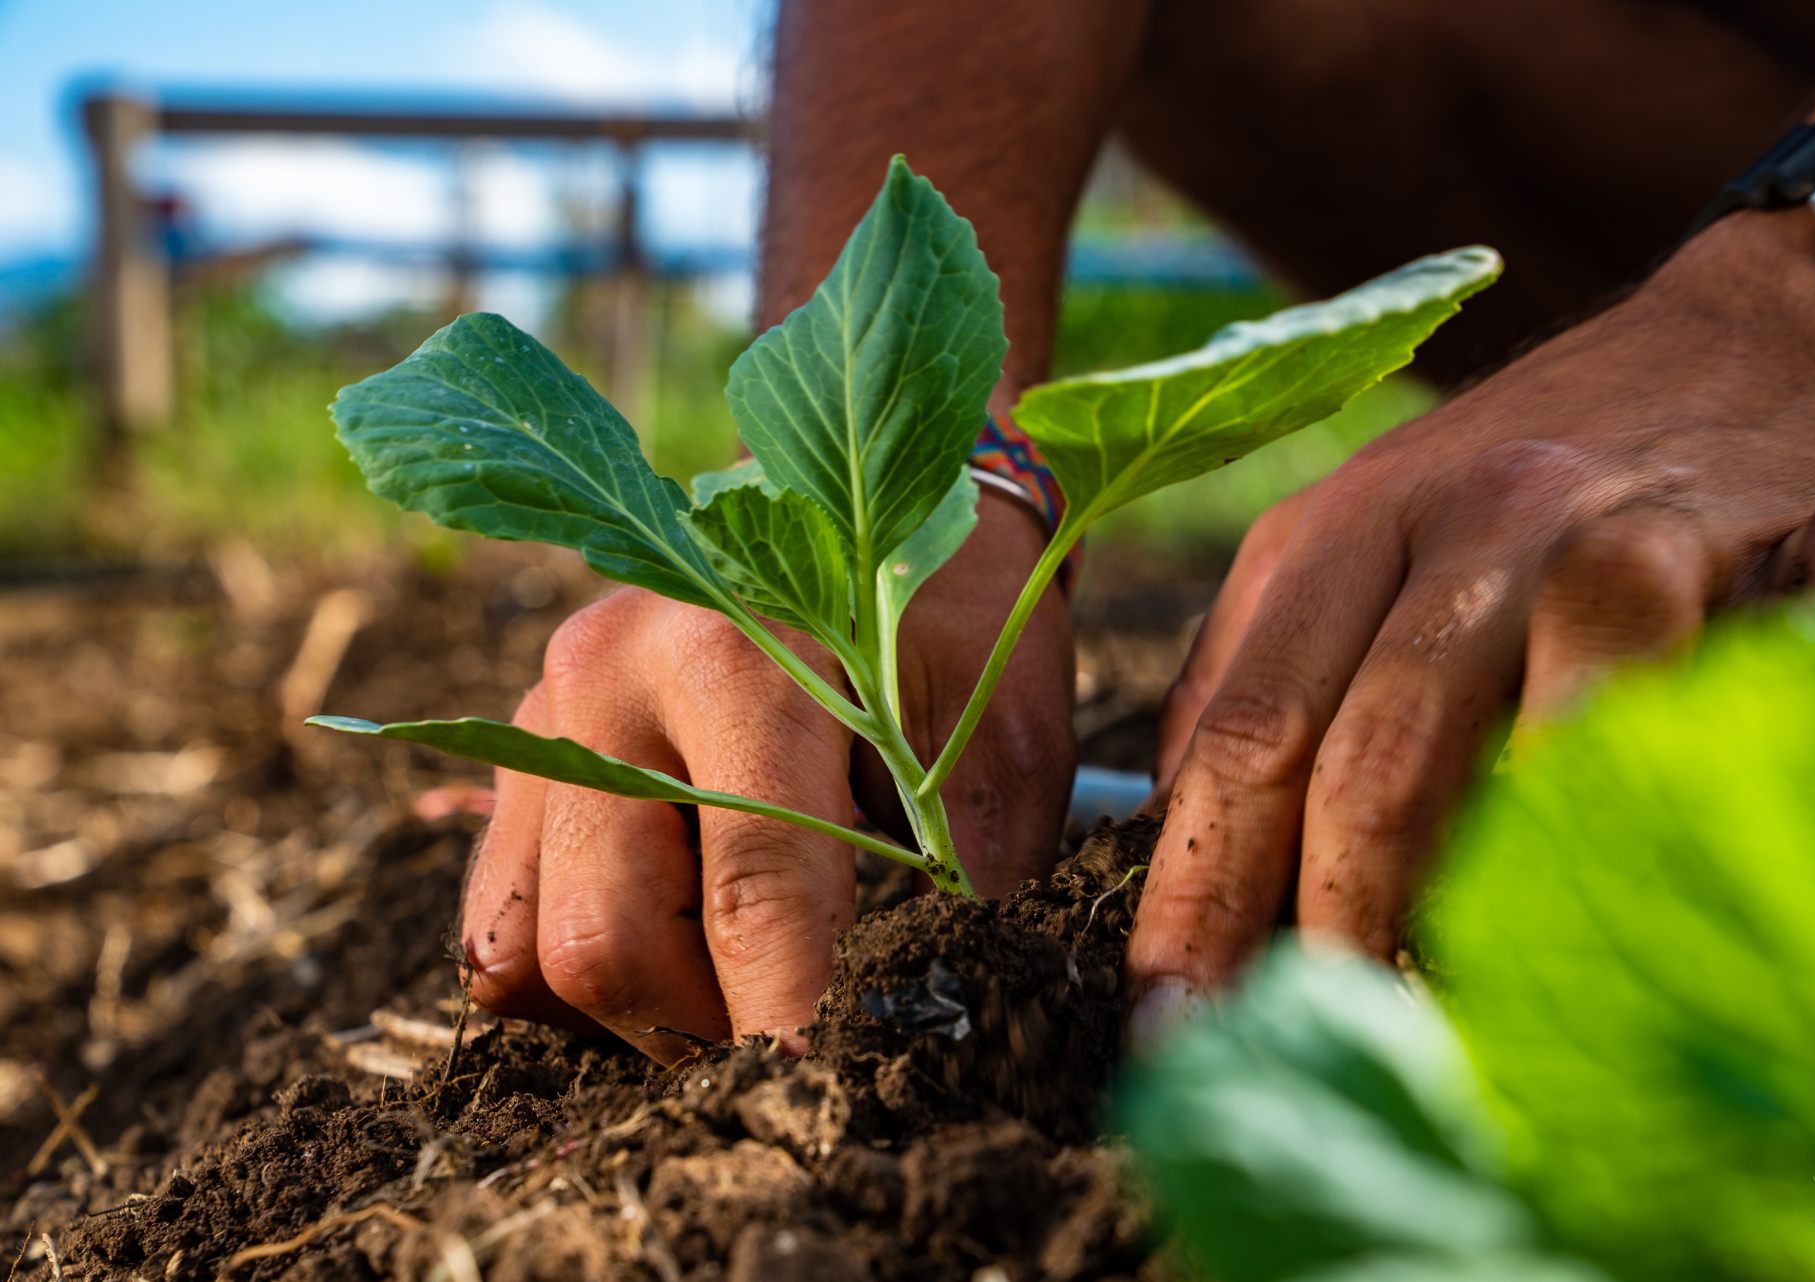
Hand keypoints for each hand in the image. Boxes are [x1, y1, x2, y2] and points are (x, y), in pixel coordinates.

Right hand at [462, 493, 1074, 1059]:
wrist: (874, 496)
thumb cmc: (956, 615)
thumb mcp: (1002, 730)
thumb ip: (977, 874)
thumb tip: (951, 1020)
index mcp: (735, 658)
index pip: (750, 889)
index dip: (789, 1017)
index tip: (825, 1101)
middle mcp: (606, 681)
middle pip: (608, 943)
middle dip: (705, 1033)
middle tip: (797, 1039)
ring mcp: (543, 717)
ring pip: (528, 950)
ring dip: (633, 1014)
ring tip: (736, 990)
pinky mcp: (520, 754)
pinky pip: (498, 924)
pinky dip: (572, 976)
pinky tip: (673, 951)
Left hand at [1130, 210, 1814, 1029]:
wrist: (1745, 346)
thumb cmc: (1519, 490)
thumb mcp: (1356, 548)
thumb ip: (1258, 672)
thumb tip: (1168, 832)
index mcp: (1333, 533)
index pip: (1242, 737)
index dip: (1200, 894)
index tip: (1171, 1022)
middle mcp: (1460, 523)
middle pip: (1370, 762)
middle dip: (1334, 932)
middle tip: (1315, 1047)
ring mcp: (1607, 540)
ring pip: (1529, 761)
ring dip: (1488, 908)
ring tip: (1453, 1014)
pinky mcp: (1743, 562)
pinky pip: (1681, 729)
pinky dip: (1631, 840)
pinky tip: (1603, 910)